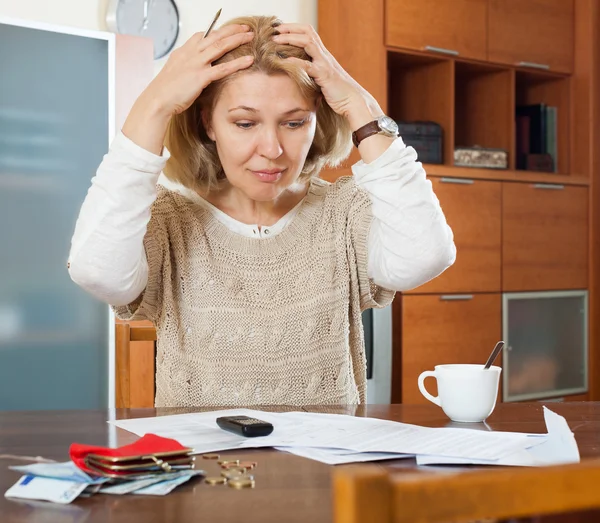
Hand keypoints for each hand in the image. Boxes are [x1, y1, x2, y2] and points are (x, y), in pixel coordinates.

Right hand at [123, 24, 253, 153]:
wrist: (157, 100)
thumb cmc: (164, 92)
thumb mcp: (174, 73)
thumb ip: (185, 68)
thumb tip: (193, 71)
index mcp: (183, 52)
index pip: (202, 36)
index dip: (216, 31)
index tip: (228, 29)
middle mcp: (190, 54)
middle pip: (214, 36)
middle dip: (232, 30)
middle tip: (245, 27)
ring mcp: (196, 64)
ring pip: (220, 46)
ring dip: (237, 39)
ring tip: (250, 36)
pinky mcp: (201, 77)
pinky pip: (223, 68)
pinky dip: (238, 63)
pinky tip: (249, 60)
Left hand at [272, 24, 381, 126]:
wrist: (353, 101)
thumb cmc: (338, 93)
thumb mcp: (323, 78)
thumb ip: (313, 72)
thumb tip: (297, 73)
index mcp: (323, 55)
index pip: (309, 33)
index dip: (294, 28)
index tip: (279, 30)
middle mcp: (324, 55)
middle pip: (307, 32)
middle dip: (290, 28)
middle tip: (273, 29)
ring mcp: (325, 64)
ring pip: (308, 42)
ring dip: (290, 39)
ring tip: (275, 40)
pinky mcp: (324, 76)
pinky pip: (308, 65)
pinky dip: (296, 62)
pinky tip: (284, 61)